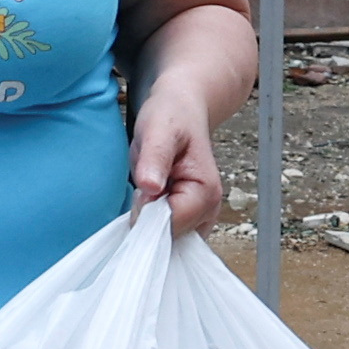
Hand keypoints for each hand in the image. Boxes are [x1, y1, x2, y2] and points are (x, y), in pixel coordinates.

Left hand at [130, 71, 227, 231]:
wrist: (180, 108)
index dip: (147, 215)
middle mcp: (209, 210)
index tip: (140, 192)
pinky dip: (151, 223)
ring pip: (165, 239)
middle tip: (145, 185)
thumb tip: (150, 187)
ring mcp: (200, 217)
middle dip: (147, 219)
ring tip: (150, 188)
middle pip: (169, 238)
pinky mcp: (188, 218)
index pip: (170, 228)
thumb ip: (155, 158)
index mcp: (206, 192)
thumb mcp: (159, 129)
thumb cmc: (171, 116)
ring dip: (148, 220)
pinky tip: (150, 199)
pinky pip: (166, 235)